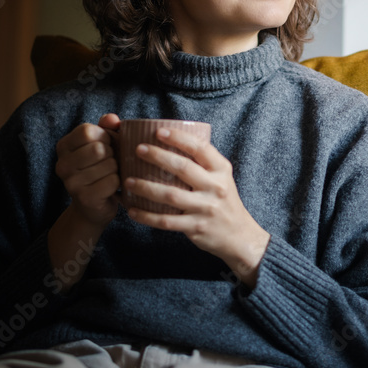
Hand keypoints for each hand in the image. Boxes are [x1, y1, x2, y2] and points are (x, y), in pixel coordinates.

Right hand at [53, 113, 121, 227]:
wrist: (93, 206)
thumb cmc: (99, 169)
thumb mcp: (102, 143)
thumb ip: (107, 127)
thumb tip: (112, 119)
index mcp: (63, 146)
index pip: (87, 130)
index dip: (104, 136)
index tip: (105, 145)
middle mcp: (62, 164)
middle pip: (99, 148)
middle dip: (112, 154)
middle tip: (110, 163)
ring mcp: (71, 183)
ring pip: (109, 165)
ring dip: (116, 169)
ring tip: (110, 175)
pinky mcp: (84, 198)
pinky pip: (112, 181)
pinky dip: (118, 183)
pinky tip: (111, 188)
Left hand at [124, 128, 269, 286]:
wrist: (239, 236)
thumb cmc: (224, 202)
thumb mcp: (222, 179)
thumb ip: (203, 164)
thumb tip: (171, 143)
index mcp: (221, 171)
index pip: (201, 148)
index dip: (179, 138)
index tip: (159, 132)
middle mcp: (215, 188)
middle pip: (183, 168)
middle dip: (158, 157)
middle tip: (139, 150)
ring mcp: (205, 209)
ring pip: (171, 195)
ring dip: (146, 187)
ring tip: (127, 181)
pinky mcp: (196, 227)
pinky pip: (166, 221)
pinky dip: (147, 216)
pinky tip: (132, 211)